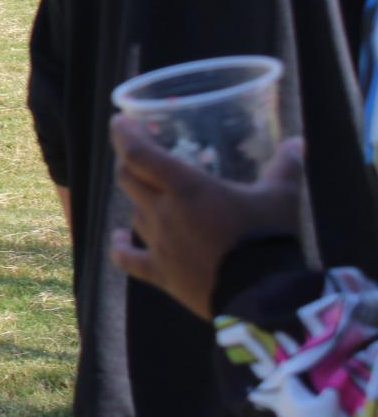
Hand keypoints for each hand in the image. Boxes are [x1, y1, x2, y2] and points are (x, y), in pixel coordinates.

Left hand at [108, 116, 303, 318]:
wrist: (263, 295)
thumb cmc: (270, 238)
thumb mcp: (282, 197)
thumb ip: (286, 167)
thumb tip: (297, 142)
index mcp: (186, 188)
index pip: (138, 153)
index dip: (124, 135)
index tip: (120, 121)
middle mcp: (164, 212)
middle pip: (128, 179)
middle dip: (128, 162)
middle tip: (136, 153)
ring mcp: (159, 244)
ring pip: (133, 213)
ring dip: (137, 200)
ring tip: (147, 193)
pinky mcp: (161, 274)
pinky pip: (129, 260)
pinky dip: (120, 248)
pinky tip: (119, 240)